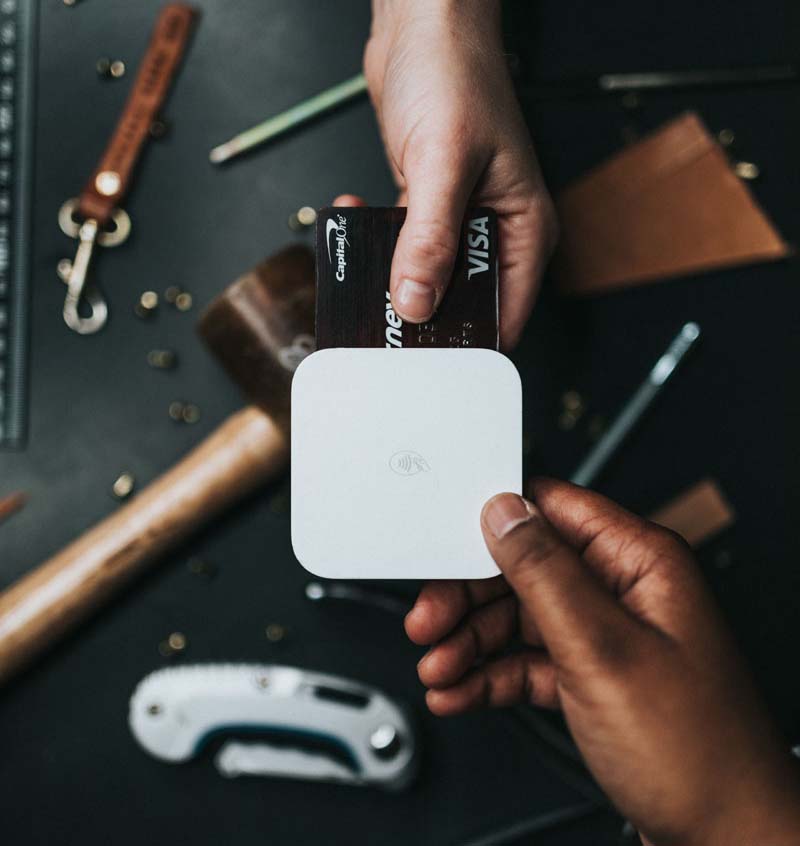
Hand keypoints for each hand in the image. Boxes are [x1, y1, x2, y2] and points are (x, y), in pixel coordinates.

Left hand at [354, 0, 555, 348]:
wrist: (423, 24)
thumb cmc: (455, 74)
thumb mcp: (443, 163)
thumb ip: (429, 239)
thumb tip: (416, 301)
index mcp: (522, 230)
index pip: (503, 316)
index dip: (465, 344)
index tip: (424, 359)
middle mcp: (493, 232)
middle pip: (459, 303)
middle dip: (419, 312)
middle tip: (377, 320)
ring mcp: (458, 222)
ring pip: (424, 277)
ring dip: (388, 275)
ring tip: (359, 266)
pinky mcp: (426, 208)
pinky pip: (400, 244)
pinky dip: (374, 240)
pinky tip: (354, 217)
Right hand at [405, 479, 799, 845]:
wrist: (725, 841)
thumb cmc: (698, 753)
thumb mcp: (603, 651)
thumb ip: (546, 575)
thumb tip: (504, 513)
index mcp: (639, 562)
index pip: (552, 511)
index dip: (495, 523)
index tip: (446, 544)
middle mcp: (620, 592)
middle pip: (523, 570)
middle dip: (469, 598)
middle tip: (428, 622)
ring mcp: (603, 636)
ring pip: (516, 618)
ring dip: (470, 643)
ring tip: (439, 668)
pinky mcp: (587, 678)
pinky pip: (524, 662)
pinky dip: (487, 676)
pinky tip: (459, 691)